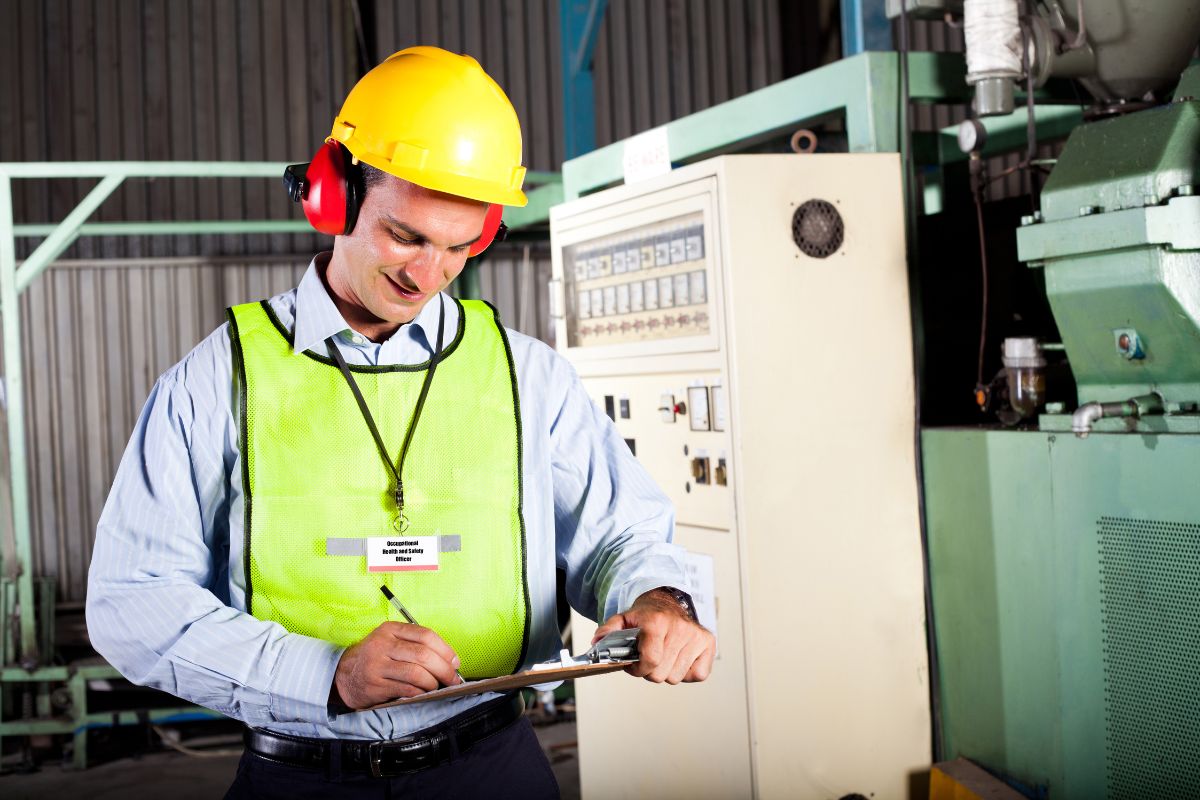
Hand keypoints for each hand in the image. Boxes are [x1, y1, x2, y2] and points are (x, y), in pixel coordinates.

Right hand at [331, 622, 461, 709]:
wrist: (344, 675)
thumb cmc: (376, 658)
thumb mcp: (390, 641)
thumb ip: (415, 645)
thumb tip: (449, 660)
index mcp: (390, 630)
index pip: (425, 635)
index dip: (445, 649)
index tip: (455, 662)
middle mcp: (382, 645)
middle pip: (423, 655)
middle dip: (444, 669)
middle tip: (452, 678)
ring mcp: (377, 665)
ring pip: (416, 673)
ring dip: (432, 682)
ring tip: (436, 686)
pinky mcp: (375, 685)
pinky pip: (406, 689)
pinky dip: (420, 692)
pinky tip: (423, 693)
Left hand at [592, 589, 714, 684]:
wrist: (667, 601)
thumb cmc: (647, 615)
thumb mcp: (624, 619)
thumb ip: (608, 631)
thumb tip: (596, 643)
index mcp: (657, 622)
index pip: (651, 660)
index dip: (639, 668)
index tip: (635, 665)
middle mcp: (680, 628)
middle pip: (661, 674)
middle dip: (651, 670)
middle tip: (649, 658)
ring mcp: (696, 635)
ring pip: (677, 677)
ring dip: (667, 671)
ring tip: (664, 656)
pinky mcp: (708, 643)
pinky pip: (698, 675)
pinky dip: (687, 672)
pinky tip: (679, 658)